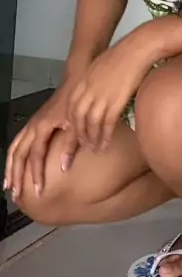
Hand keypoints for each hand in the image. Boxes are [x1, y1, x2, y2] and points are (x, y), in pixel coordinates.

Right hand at [4, 78, 80, 199]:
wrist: (75, 82)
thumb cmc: (77, 102)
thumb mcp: (76, 124)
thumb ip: (70, 145)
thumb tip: (64, 167)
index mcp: (42, 126)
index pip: (36, 155)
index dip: (36, 173)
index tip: (38, 190)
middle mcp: (32, 126)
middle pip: (18, 154)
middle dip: (16, 175)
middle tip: (16, 194)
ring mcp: (31, 124)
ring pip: (14, 148)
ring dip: (11, 167)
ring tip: (9, 185)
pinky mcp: (33, 124)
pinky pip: (18, 142)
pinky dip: (14, 156)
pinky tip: (15, 166)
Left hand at [68, 39, 148, 150]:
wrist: (138, 48)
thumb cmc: (123, 54)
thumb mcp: (100, 66)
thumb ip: (93, 81)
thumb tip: (95, 93)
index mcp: (83, 81)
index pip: (72, 108)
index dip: (73, 123)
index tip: (75, 133)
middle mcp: (88, 90)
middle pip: (78, 119)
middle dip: (79, 135)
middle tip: (84, 146)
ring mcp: (101, 96)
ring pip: (91, 124)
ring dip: (92, 139)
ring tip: (96, 148)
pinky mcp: (116, 101)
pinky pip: (107, 124)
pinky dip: (105, 136)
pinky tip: (106, 143)